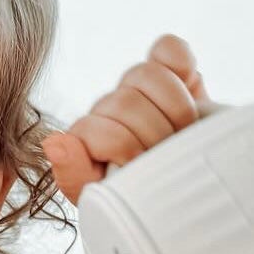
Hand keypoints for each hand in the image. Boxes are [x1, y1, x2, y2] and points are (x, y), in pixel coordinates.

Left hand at [43, 33, 225, 204]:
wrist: (198, 196)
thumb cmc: (150, 204)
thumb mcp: (109, 202)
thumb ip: (75, 173)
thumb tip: (54, 143)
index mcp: (89, 141)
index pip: (92, 126)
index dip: (122, 146)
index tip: (140, 167)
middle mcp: (111, 113)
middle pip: (124, 102)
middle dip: (153, 133)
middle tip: (168, 156)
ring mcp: (143, 93)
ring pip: (147, 74)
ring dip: (174, 107)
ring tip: (183, 135)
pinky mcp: (178, 78)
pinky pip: (168, 49)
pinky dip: (179, 59)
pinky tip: (189, 81)